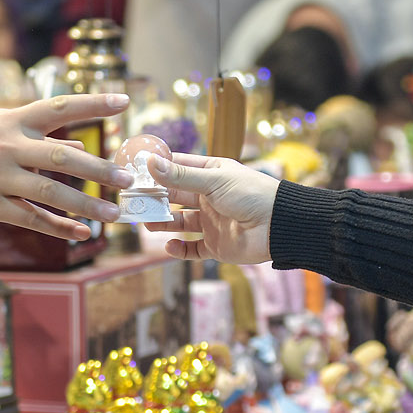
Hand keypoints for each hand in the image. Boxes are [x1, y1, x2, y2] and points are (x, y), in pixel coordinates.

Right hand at [0, 94, 135, 239]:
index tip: (124, 101)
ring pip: (50, 193)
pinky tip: (81, 233)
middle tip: (127, 178)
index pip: (60, 106)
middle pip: (62, 157)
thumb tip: (79, 139)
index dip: (93, 103)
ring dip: (85, 205)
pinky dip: (58, 227)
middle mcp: (8, 145)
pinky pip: (30, 218)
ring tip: (114, 214)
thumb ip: (39, 133)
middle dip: (98, 169)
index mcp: (13, 119)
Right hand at [144, 153, 279, 263]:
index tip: (135, 170)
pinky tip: (170, 246)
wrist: (278, 226)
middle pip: (175, 197)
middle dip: (155, 199)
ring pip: (179, 223)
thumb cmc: (251, 194)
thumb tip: (150, 163)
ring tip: (147, 222)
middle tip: (134, 201)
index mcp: (211, 174)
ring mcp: (212, 222)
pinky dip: (179, 249)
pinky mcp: (216, 245)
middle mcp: (209, 197)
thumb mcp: (213, 180)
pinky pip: (192, 249)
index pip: (179, 167)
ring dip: (163, 223)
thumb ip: (180, 176)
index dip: (158, 169)